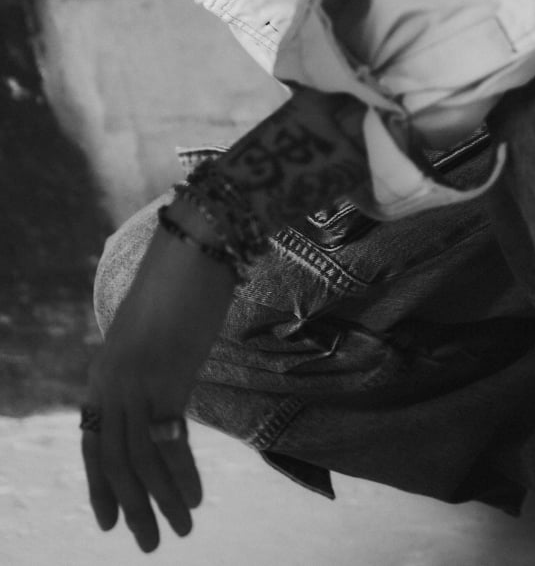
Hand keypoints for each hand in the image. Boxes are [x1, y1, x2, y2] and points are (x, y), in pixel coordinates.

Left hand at [81, 222, 236, 551]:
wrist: (196, 244)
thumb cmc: (183, 278)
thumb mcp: (157, 329)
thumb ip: (154, 362)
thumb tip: (166, 389)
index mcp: (105, 369)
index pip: (93, 440)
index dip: (99, 483)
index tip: (108, 520)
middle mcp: (112, 381)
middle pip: (114, 459)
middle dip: (131, 506)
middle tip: (150, 542)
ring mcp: (136, 380)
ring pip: (138, 459)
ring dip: (159, 501)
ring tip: (177, 531)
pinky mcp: (165, 377)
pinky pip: (168, 440)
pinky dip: (180, 474)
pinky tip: (193, 498)